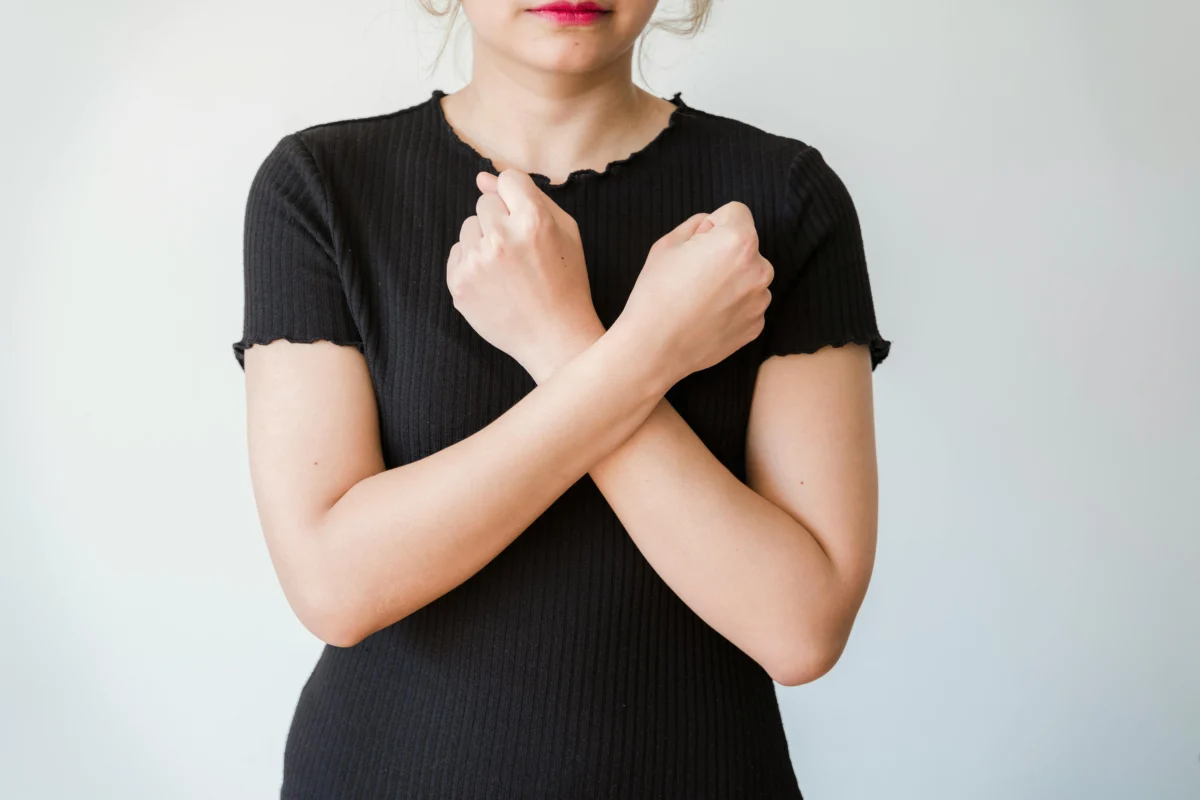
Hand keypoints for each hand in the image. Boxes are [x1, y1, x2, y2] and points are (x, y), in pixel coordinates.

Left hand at [446, 169, 603, 381]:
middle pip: (484, 202)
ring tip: (508, 270)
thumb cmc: (566, 282)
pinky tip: (495, 283)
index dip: (517, 198)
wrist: (554, 337)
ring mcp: (477, 262)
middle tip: (520, 253)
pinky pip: (457, 253)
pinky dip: (472, 264)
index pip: (508, 180)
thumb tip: (482, 178)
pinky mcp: (459, 284)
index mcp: (533, 219)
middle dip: (500, 221)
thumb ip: (526, 196)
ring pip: (469, 227)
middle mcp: (501, 237)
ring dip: (484, 242)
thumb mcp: (565, 232)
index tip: (525, 220)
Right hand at [617, 201, 773, 385]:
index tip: (696, 245)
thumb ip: (698, 224)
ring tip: (698, 298)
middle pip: (745, 246)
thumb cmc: (656, 293)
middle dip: (725, 252)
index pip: (737, 212)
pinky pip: (746, 303)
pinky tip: (705, 316)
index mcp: (739, 241)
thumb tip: (712, 225)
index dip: (713, 224)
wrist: (654, 349)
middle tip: (693, 274)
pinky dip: (731, 306)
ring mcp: (760, 301)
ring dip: (730, 280)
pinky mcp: (755, 326)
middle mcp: (760, 270)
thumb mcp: (668, 244)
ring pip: (748, 276)